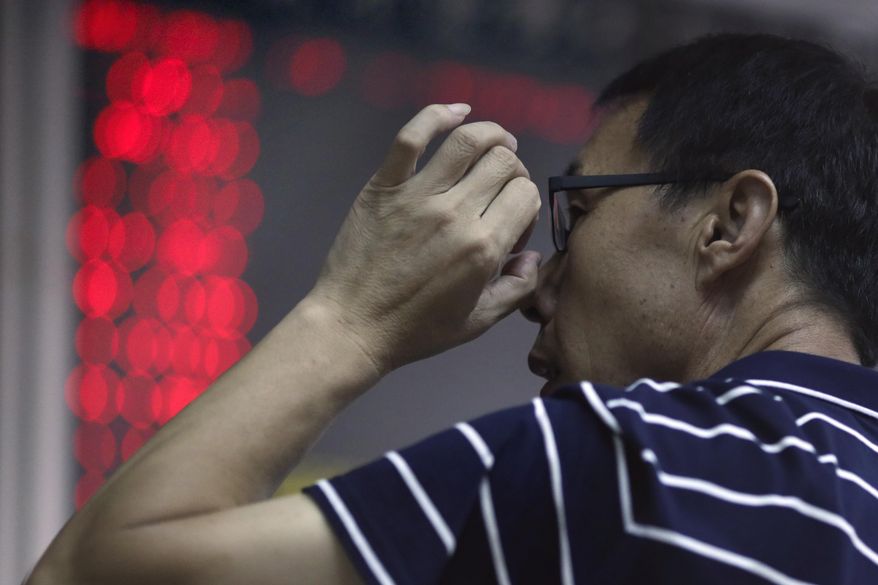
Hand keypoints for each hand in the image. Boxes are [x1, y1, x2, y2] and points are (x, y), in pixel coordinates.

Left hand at [308, 104, 541, 373]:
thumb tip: (532, 256)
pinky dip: (438, 115)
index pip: (525, 194)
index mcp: (484, 247)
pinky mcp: (384, 186)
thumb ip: (517, 288)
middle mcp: (455, 213)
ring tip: (498, 140)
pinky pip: (412, 137)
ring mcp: (417, 195)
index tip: (512, 220)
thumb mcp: (478, 322)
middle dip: (514, 169)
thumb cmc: (416, 330)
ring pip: (467, 140)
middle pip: (503, 163)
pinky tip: (457, 111)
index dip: (527, 203)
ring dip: (492, 133)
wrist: (353, 327)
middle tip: (503, 184)